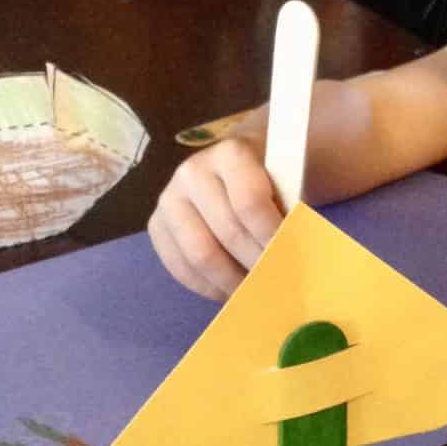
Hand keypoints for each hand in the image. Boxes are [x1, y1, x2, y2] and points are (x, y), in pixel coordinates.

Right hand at [148, 132, 281, 300]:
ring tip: (255, 292)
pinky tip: (230, 292)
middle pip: (227, 232)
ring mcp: (169, 199)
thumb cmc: (270, 179)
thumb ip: (290, 215)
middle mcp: (192, 172)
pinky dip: (208, 287)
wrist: (239, 167)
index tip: (290, 259)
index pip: (250, 202)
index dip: (272, 236)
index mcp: (231, 153)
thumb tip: (288, 263)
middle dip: (256, 264)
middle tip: (277, 284)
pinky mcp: (157, 225)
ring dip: (232, 281)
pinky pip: (179, 267)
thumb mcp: (288, 184)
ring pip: (201, 255)